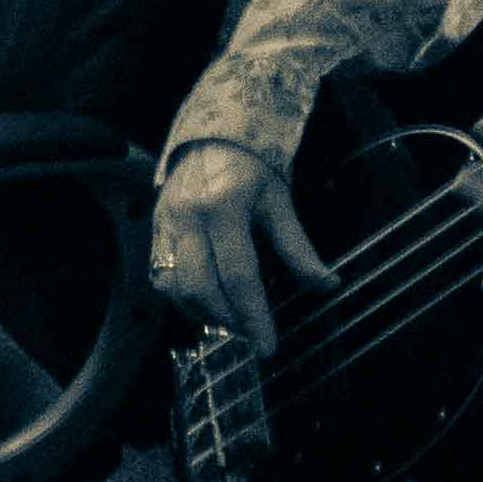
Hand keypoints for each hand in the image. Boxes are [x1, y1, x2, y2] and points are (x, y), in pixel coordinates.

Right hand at [147, 140, 335, 357]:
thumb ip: (298, 248)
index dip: (255, 316)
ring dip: (204, 313)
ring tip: (233, 319)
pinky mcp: (155, 230)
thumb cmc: (251, 167)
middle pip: (201, 288)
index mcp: (223, 206)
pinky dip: (183, 298)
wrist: (213, 136)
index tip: (268, 345)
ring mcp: (166, 224)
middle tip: (252, 334)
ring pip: (175, 288)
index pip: (239, 275)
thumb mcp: (279, 201)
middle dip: (228, 320)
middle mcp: (188, 217)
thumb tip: (327, 285)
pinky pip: (161, 277)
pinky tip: (207, 302)